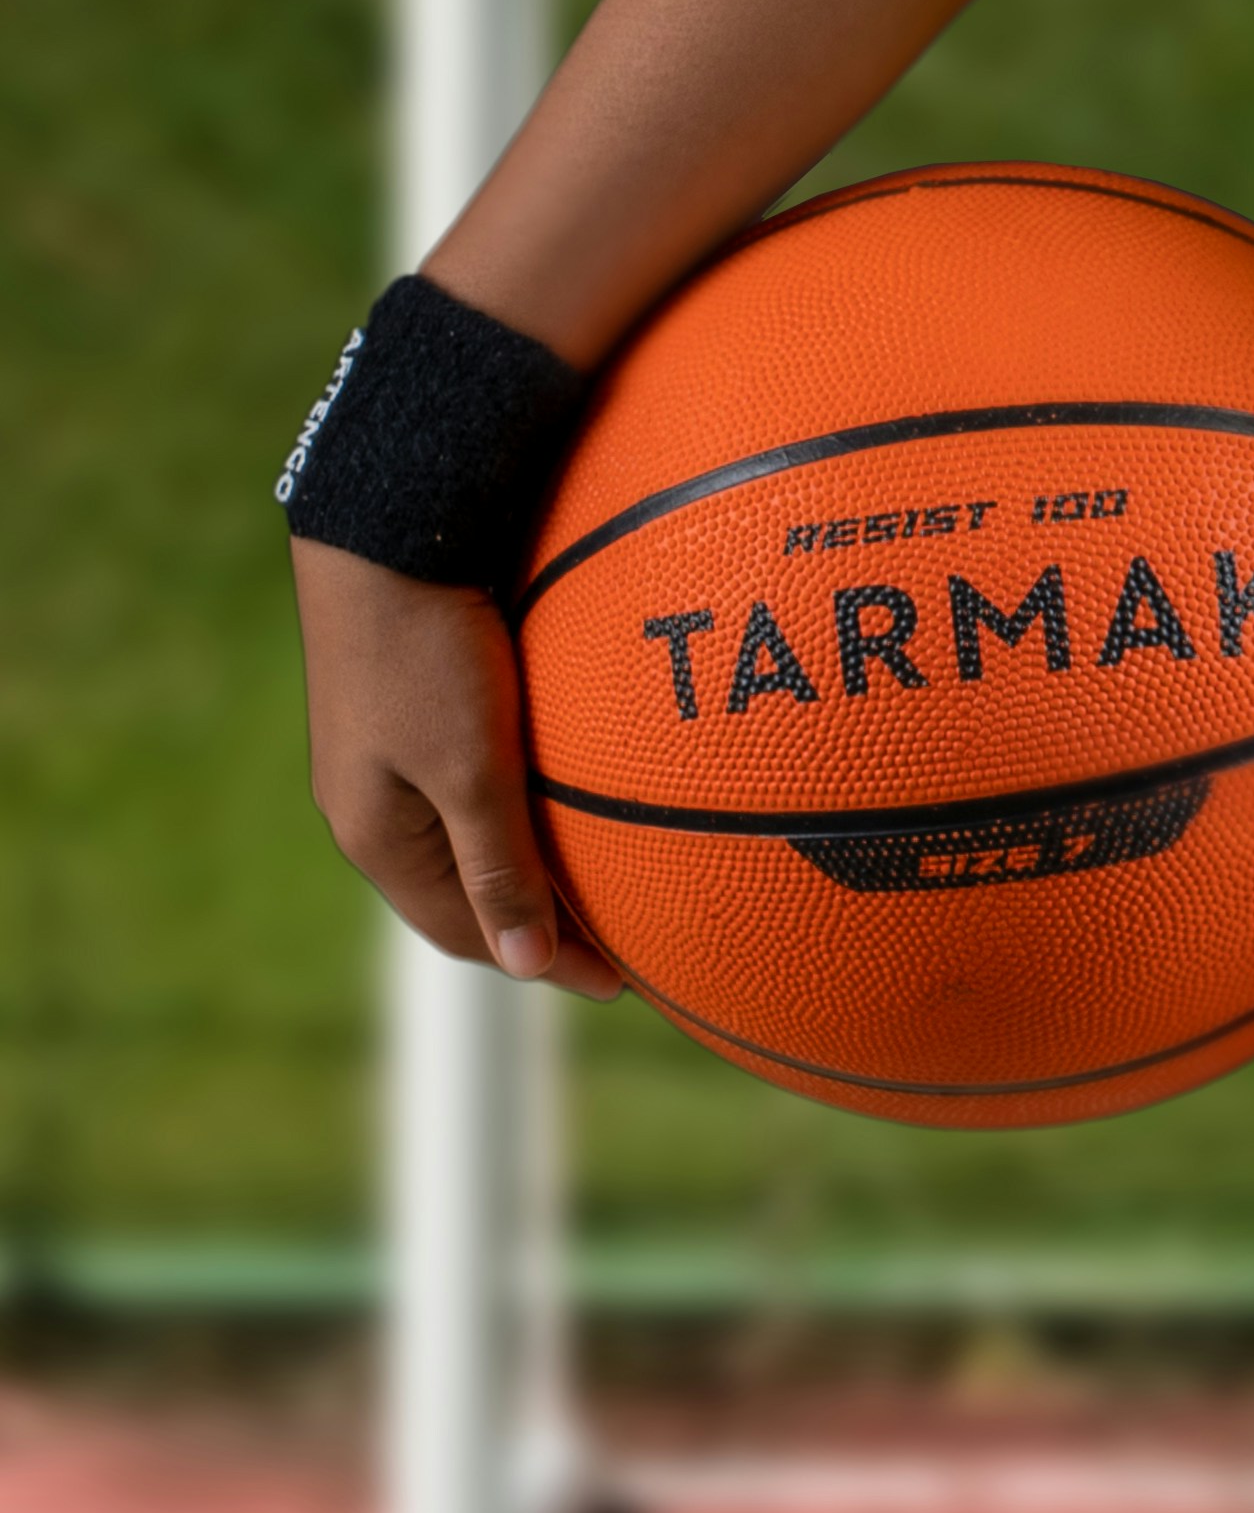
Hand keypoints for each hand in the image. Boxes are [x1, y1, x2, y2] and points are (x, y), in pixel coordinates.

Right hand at [290, 543, 627, 995]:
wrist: (389, 532)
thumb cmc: (429, 651)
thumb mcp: (472, 769)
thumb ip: (499, 866)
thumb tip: (524, 970)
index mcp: (377, 838)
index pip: (466, 932)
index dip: (543, 962)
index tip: (622, 980)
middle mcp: (373, 808)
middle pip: (463, 894)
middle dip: (536, 924)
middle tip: (622, 942)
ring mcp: (386, 759)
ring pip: (468, 839)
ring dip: (529, 866)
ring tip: (603, 882)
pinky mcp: (410, 710)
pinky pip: (470, 787)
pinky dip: (518, 811)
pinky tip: (565, 798)